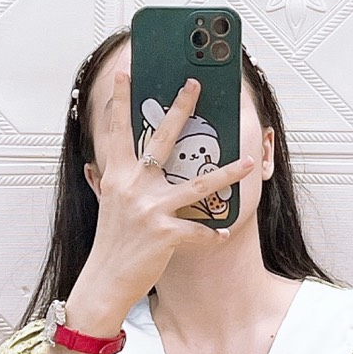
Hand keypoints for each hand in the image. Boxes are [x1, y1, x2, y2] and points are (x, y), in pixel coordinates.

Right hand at [67, 70, 252, 326]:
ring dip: (226, 173)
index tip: (127, 74)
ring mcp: (149, 209)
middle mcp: (133, 187)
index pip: (118, 131)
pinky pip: (198, 231)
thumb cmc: (111, 244)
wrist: (106, 279)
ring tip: (248, 161)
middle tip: (194, 85)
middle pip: (161, 140)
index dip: (121, 102)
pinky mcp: (165, 234)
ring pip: (196, 185)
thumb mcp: (108, 205)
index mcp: (118, 177)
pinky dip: (212, 235)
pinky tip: (223, 233)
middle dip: (180, 109)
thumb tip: (103, 166)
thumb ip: (110, 182)